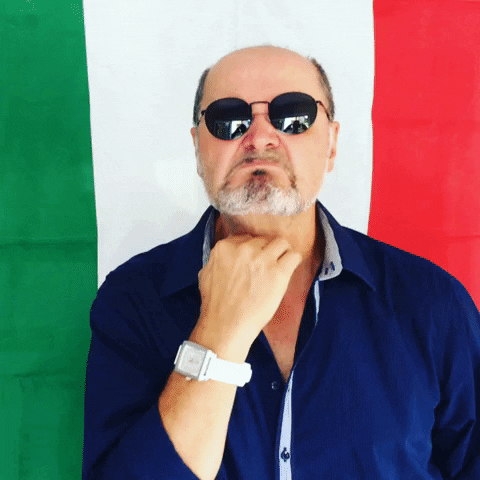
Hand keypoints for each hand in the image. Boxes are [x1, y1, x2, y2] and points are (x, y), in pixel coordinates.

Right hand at [194, 235, 301, 357]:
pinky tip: (289, 270)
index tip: (254, 260)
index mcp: (225, 248)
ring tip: (279, 267)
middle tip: (266, 268)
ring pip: (281, 243)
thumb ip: (218, 260)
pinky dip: (293, 262)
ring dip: (281, 254)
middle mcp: (244, 249)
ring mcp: (262, 259)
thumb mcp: (206, 274)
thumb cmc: (215, 306)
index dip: (252, 249)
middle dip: (266, 252)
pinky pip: (294, 256)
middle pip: (264, 240)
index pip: (246, 237)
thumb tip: (227, 257)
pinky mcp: (278, 272)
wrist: (226, 326)